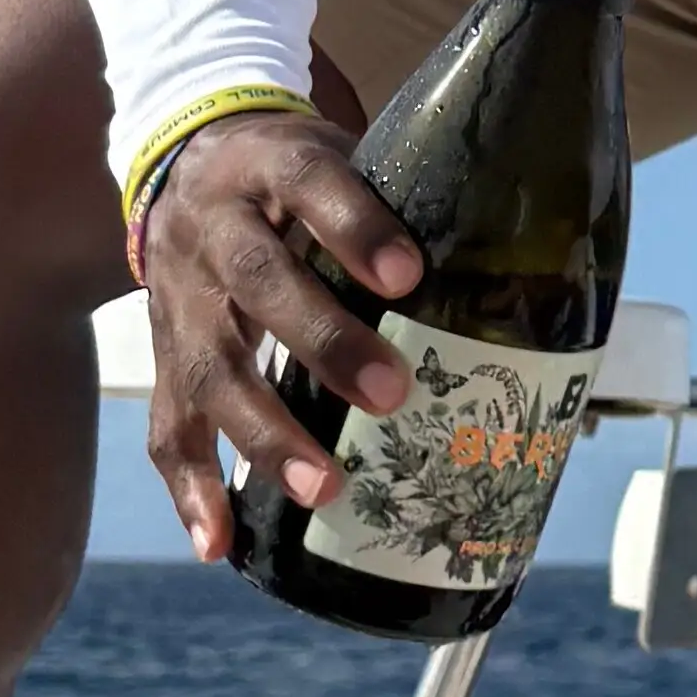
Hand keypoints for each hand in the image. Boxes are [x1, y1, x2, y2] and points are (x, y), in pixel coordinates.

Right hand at [139, 110, 421, 556]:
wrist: (188, 159)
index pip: (309, 183)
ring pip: (211, 366)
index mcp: (269, 165)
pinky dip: (191, 489)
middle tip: (390, 394)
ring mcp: (181, 297)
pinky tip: (222, 542)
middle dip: (322, 342)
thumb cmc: (295, 176)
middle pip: (258, 281)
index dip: (354, 228)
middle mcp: (213, 229)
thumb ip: (409, 197)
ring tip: (324, 488)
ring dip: (265, 434)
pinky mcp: (165, 355)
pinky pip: (168, 426)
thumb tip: (531, 265)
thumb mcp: (340, 154)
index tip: (408, 275)